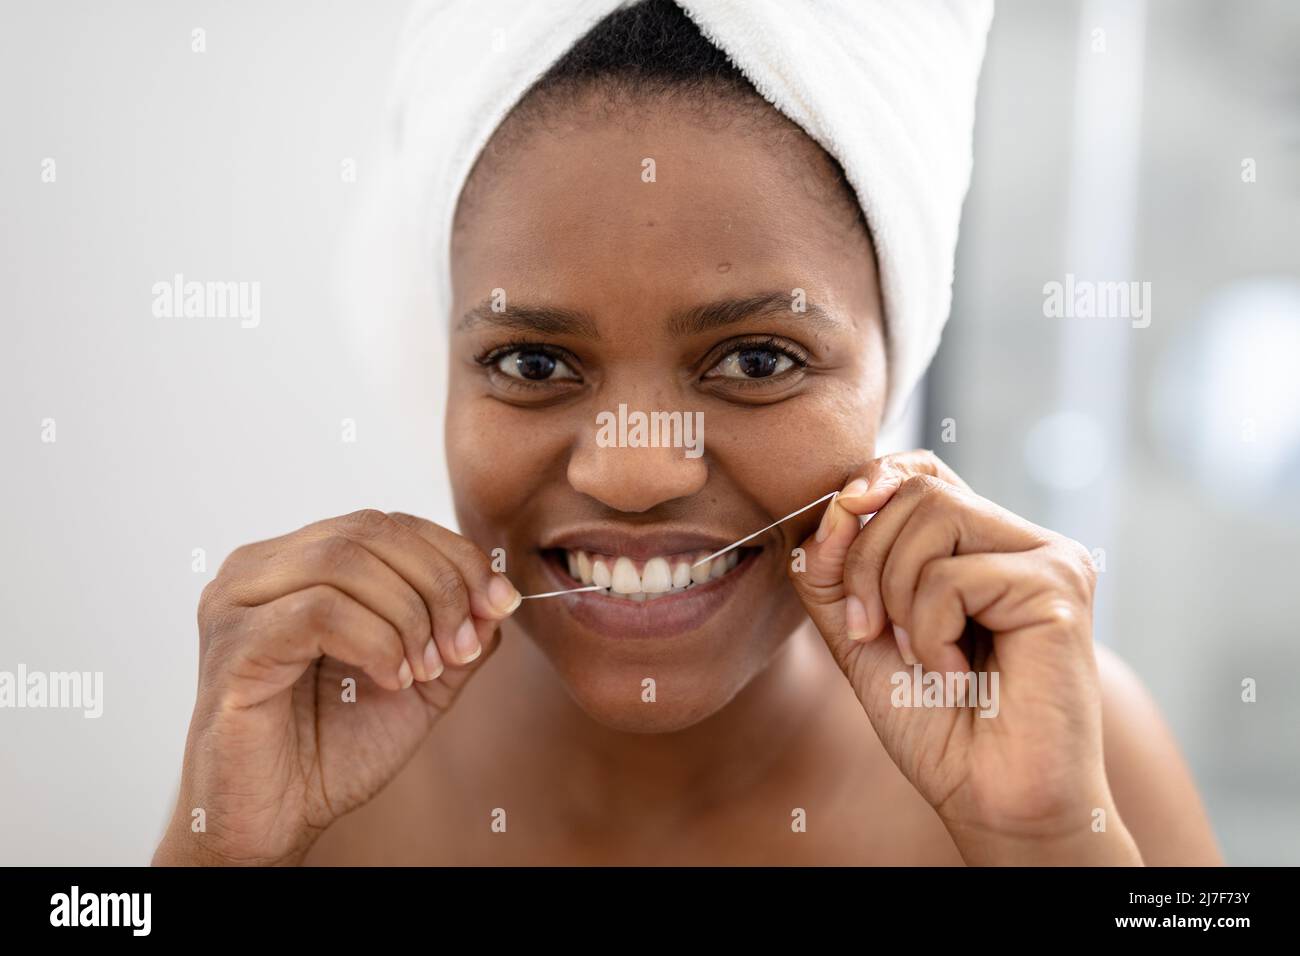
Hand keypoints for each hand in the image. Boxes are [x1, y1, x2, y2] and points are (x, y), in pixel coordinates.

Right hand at [152, 509, 520, 865]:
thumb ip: (459, 631)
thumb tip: (499, 595)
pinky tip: (390, 680)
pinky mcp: (233, 644)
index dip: (455, 555)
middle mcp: (260, 569)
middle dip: (440, 584)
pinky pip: (320, 611)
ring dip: (409, 615)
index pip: (389, 524)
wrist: (275, 820)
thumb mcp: (421, 679)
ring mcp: (237, 602)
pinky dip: (375, 641)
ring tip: (424, 669)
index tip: (501, 603)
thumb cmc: (333, 747)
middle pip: (371, 531)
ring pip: (346, 561)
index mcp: (299, 563)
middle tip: (462, 646)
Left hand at [790, 451, 1141, 864]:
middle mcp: (1021, 541)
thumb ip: (834, 572)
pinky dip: (929, 632)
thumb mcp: (861, 635)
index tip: (837, 517)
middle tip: (872, 632)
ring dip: (894, 594)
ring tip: (920, 657)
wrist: (990, 798)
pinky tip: (956, 675)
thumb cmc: (937, 724)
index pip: (922, 470)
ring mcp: (1048, 559)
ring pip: (932, 515)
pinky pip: (952, 576)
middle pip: (916, 489)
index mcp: (981, 545)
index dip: (872, 480)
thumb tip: (828, 509)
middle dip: (864, 561)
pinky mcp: (1060, 586)